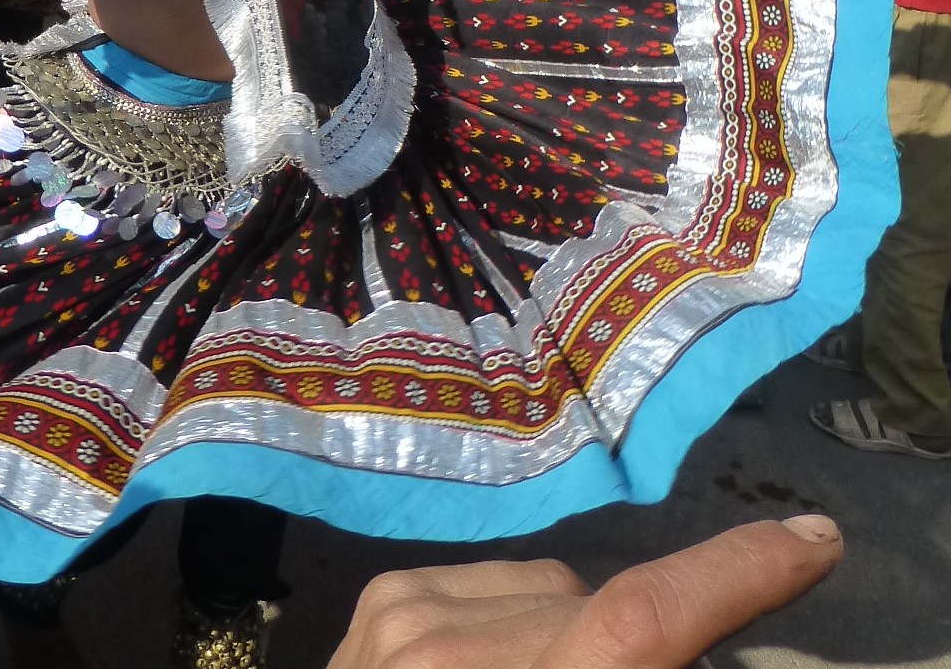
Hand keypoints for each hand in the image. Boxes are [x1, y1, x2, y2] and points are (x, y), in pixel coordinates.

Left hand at [326, 516, 842, 668]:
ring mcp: (407, 614)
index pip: (640, 619)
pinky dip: (506, 621)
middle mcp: (457, 652)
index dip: (732, 574)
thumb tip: (674, 644)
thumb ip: (631, 662)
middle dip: (631, 651)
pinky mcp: (382, 594)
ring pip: (549, 590)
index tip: (811, 538)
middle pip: (603, 613)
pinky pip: (491, 582)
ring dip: (563, 636)